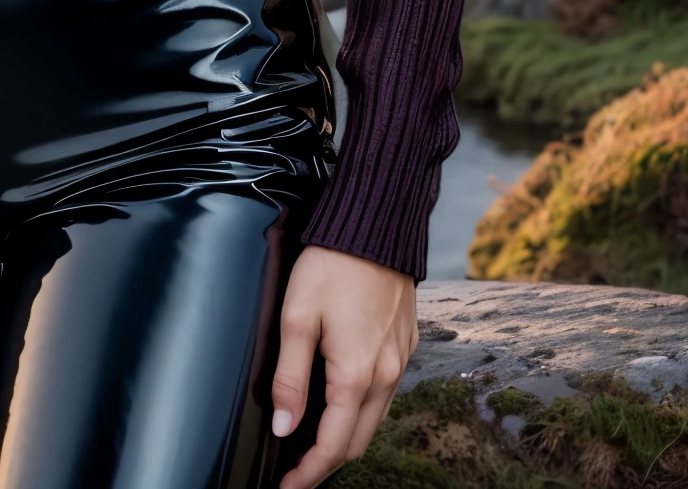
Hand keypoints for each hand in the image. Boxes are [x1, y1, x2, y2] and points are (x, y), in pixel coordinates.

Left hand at [270, 244, 416, 488]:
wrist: (377, 225)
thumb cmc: (333, 264)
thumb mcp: (296, 317)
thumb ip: (289, 377)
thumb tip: (283, 426)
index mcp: (356, 375)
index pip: (333, 445)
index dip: (308, 473)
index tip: (287, 487)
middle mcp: (386, 376)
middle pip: (357, 440)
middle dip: (326, 462)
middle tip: (295, 469)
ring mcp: (400, 361)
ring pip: (373, 419)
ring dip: (344, 436)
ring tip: (311, 440)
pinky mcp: (405, 345)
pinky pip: (384, 393)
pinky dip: (361, 410)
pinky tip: (340, 401)